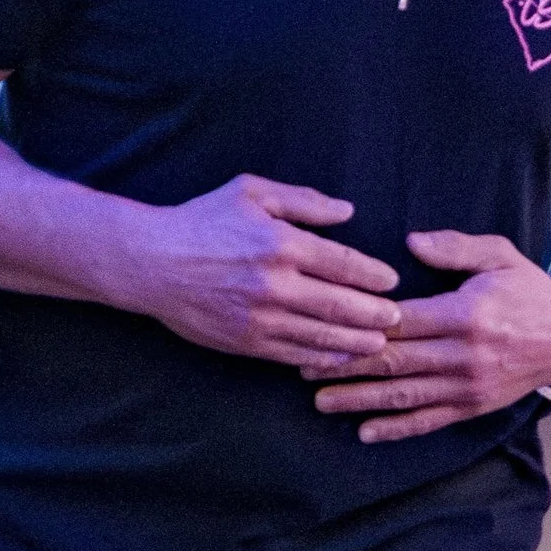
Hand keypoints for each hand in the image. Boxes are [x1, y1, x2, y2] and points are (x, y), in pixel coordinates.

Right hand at [121, 177, 400, 370]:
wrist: (151, 263)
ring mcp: (260, 318)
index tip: (391, 282)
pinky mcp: (245, 342)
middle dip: (376, 315)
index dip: (373, 275)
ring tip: (381, 344)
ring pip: (322, 336)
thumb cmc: (202, 221)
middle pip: (341, 306)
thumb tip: (347, 212)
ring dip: (357, 342)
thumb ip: (303, 201)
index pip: (342, 263)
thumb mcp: (251, 192)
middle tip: (399, 319)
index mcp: (281, 244)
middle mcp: (275, 285)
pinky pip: (293, 355)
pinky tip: (342, 357)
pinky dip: (322, 358)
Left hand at [313, 230, 550, 442]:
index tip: (324, 325)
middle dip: (346, 366)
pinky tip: (364, 432)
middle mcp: (464, 354)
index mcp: (466, 313)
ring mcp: (468, 385)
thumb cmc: (529, 290)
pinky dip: (396, 429)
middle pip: (394, 361)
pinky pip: (428, 420)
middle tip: (304, 367)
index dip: (361, 325)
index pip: (402, 321)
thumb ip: (454, 247)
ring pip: (404, 395)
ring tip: (321, 401)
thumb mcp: (499, 255)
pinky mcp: (472, 406)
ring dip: (360, 399)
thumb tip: (411, 242)